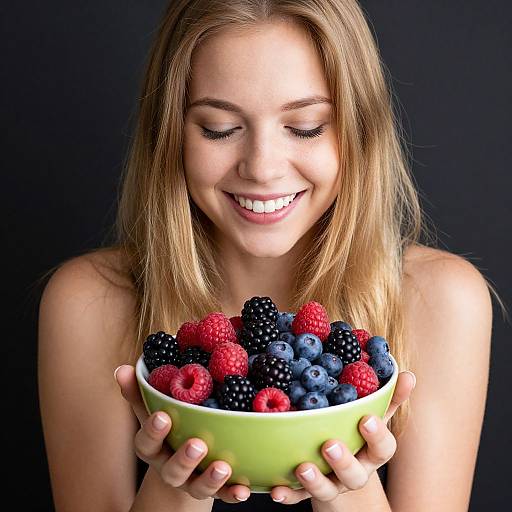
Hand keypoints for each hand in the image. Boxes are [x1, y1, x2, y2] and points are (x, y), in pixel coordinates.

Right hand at [114, 365, 251, 502]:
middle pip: (173, 469)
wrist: (181, 466)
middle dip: (185, 458)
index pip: (147, 443)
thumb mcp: (151, 411)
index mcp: (154, 448)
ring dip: (210, 479)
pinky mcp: (213, 490)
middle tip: (197, 444)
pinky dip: (233, 493)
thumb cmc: (167, 429)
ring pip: (198, 486)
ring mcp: (192, 481)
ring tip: (223, 467)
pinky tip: (243, 489)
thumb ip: (138, 392)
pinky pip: (223, 494)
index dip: (153, 432)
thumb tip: (122, 369)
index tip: (163, 417)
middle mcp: (170, 468)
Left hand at [269, 370, 415, 504]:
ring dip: (315, 481)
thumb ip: (389, 397)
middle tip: (329, 445)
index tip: (366, 419)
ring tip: (302, 467)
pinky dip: (287, 495)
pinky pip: (298, 498)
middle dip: (343, 461)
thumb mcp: (374, 415)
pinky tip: (276, 489)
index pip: (383, 448)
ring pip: (327, 488)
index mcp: (371, 452)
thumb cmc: (358, 434)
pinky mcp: (308, 494)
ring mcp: (332, 484)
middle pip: (354, 474)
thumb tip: (408, 374)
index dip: (376, 436)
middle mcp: (355, 471)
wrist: (342, 474)